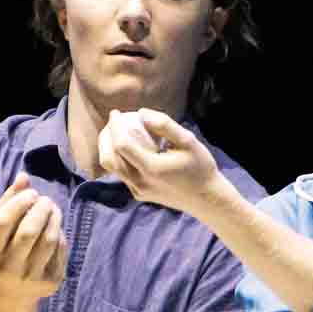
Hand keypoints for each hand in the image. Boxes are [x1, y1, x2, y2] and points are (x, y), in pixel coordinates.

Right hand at [0, 172, 66, 303]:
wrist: (13, 293)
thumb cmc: (6, 249)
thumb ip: (9, 200)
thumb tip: (24, 176)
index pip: (1, 222)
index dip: (18, 202)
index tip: (32, 193)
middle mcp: (8, 268)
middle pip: (28, 231)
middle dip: (41, 209)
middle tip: (46, 200)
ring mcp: (30, 278)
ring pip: (49, 240)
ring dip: (55, 218)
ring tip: (53, 209)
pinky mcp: (51, 283)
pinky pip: (60, 250)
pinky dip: (60, 234)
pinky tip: (55, 229)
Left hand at [99, 109, 221, 214]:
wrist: (206, 199)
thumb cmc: (200, 167)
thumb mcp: (188, 141)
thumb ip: (165, 125)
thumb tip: (141, 113)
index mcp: (151, 168)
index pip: (121, 145)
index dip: (114, 126)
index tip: (116, 112)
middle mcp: (140, 182)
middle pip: (108, 158)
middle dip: (106, 136)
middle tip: (113, 122)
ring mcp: (138, 191)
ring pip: (112, 168)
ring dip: (108, 148)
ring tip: (116, 132)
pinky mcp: (139, 195)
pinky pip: (122, 174)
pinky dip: (119, 158)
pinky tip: (129, 148)